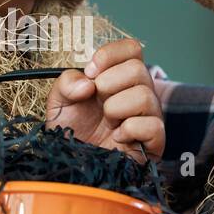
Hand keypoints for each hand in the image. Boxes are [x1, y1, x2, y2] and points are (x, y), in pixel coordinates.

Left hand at [45, 39, 163, 161]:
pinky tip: (117, 137)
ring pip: (146, 96)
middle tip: (97, 102)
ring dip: (116, 108)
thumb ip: (67, 82)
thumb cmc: (71, 132)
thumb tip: (88, 82)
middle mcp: (138, 92)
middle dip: (109, 85)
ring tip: (107, 122)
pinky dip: (129, 130)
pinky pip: (153, 126)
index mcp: (119, 78)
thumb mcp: (59, 101)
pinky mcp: (153, 142)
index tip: (91, 73)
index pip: (132, 48)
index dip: (110, 56)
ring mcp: (148, 116)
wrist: (72, 165)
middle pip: (139, 69)